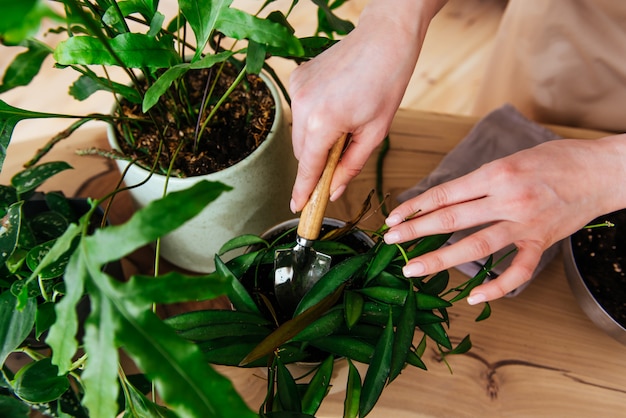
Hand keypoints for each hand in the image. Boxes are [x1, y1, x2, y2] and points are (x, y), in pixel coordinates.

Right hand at [289, 0, 444, 212]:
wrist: (384, 37)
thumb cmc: (387, 81)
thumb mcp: (375, 132)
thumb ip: (350, 165)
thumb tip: (333, 190)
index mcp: (322, 122)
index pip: (308, 168)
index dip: (303, 191)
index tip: (297, 208)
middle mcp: (302, 105)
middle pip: (302, 152)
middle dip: (317, 163)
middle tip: (339, 161)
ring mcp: (296, 89)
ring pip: (299, 133)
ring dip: (316, 140)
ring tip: (345, 122)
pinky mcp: (296, 78)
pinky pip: (300, 111)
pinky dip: (314, 118)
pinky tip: (336, 105)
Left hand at [384, 135, 625, 303]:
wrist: (603, 170)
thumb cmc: (557, 158)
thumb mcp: (512, 158)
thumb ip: (481, 180)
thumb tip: (448, 198)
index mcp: (496, 174)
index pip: (445, 194)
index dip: (415, 207)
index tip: (394, 217)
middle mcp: (507, 199)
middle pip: (451, 220)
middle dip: (415, 231)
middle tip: (390, 242)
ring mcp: (525, 224)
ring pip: (475, 247)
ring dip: (439, 259)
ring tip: (413, 269)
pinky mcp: (542, 242)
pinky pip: (517, 271)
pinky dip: (497, 287)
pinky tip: (474, 297)